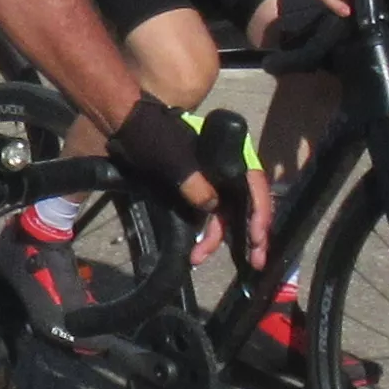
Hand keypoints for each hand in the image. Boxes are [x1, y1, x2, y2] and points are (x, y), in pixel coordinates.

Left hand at [109, 100, 275, 275]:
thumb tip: (213, 207)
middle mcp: (226, 168)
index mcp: (230, 154)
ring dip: (219, 239)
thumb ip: (196, 184)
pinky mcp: (197, 190)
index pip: (256, 184)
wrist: (128, 127)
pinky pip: (210, 215)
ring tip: (203, 258)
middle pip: (246, 204)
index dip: (260, 213)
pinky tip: (198, 251)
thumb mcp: (176, 160)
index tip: (257, 237)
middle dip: (251, 235)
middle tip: (256, 261)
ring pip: (226, 215)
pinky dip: (207, 233)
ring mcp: (212, 180)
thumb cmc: (154, 136)